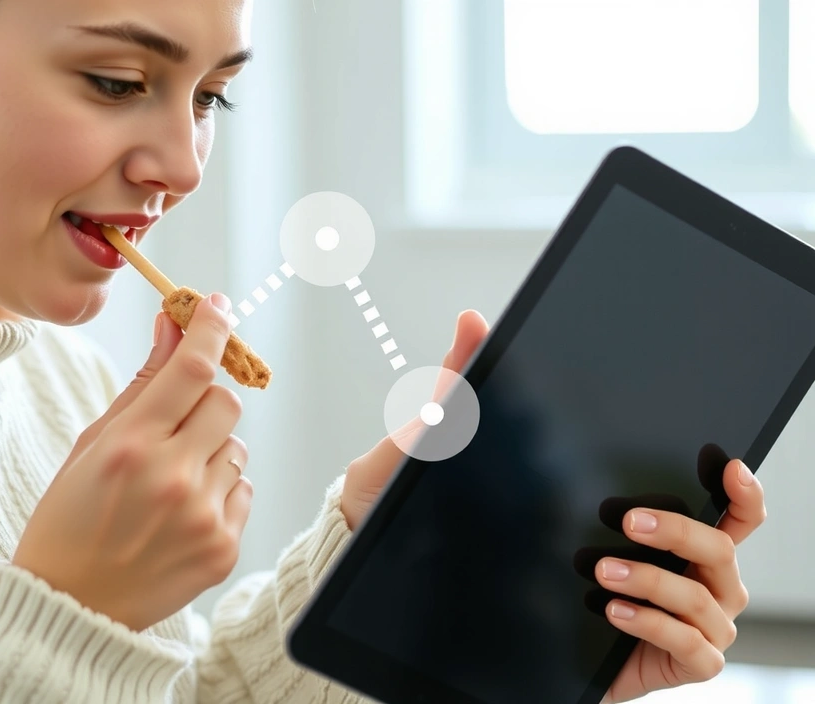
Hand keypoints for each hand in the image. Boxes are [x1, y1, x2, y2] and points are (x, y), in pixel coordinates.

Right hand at [12, 293, 252, 631]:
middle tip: (177, 421)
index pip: (193, 368)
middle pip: (226, 401)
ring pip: (236, 446)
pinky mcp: (224, 548)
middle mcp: (173, 478)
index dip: (212, 329)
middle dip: (206, 400)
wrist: (71, 607)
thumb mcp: (92, 444)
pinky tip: (182, 512)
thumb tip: (172, 326)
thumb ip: (142, 384)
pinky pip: (242, 489)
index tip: (219, 307)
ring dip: (210, 450)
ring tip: (170, 482)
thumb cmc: (70, 519)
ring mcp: (203, 516)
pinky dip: (219, 490)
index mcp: (131, 446)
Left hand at [342, 310, 765, 702]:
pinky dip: (660, 626)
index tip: (725, 463)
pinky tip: (613, 610)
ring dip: (664, 582)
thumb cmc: (455, 522)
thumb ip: (462, 386)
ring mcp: (670, 616)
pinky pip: (696, 650)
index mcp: (648, 518)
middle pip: (727, 545)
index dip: (739, 485)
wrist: (426, 597)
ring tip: (603, 568)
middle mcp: (671, 565)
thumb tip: (471, 320)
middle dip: (689, 530)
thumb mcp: (453, 455)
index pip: (723, 500)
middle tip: (631, 520)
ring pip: (714, 599)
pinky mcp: (657, 659)